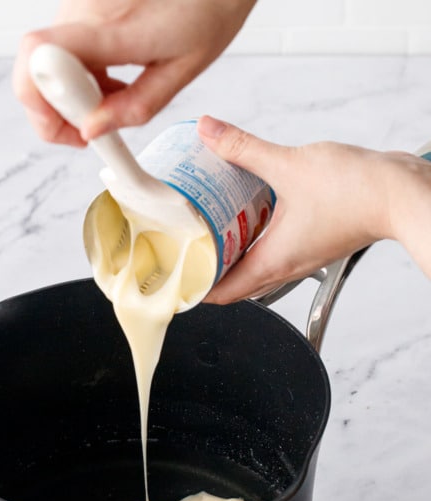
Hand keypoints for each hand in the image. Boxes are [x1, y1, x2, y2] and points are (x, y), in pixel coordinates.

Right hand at [12, 0, 256, 145]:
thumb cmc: (208, 9)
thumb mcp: (182, 70)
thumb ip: (136, 105)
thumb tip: (92, 131)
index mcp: (111, 27)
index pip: (38, 57)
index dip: (39, 102)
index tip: (73, 130)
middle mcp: (82, 10)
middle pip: (33, 70)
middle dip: (53, 112)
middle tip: (90, 129)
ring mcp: (78, 6)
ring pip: (45, 64)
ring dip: (68, 95)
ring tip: (111, 100)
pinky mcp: (81, 8)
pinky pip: (61, 52)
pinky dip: (77, 77)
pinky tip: (109, 81)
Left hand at [197, 116, 430, 302]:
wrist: (400, 193)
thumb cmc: (357, 192)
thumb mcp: (288, 164)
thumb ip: (242, 148)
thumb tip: (209, 132)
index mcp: (272, 262)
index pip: (220, 294)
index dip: (193, 289)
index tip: (173, 275)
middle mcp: (284, 268)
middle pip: (233, 285)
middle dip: (206, 270)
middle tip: (185, 247)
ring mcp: (300, 258)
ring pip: (254, 269)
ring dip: (231, 254)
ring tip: (210, 227)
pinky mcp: (313, 243)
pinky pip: (274, 251)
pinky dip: (255, 239)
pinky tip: (249, 210)